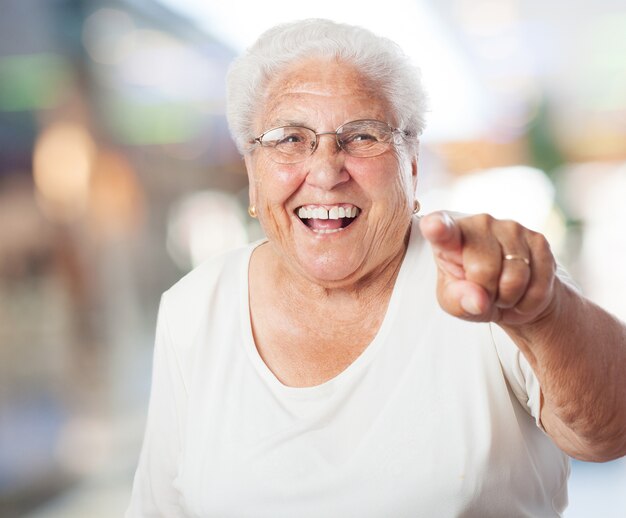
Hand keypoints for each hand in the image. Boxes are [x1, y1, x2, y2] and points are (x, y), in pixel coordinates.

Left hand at [419, 211, 556, 325]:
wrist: (512, 294)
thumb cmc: (471, 292)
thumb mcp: (453, 302)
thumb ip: (459, 300)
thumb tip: (479, 300)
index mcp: (449, 234)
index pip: (442, 229)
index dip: (438, 228)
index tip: (433, 227)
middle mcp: (479, 223)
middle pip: (484, 269)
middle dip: (487, 293)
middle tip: (484, 294)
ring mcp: (511, 228)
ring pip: (515, 278)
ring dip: (509, 298)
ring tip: (502, 292)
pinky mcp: (539, 239)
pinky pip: (538, 284)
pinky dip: (529, 300)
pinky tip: (522, 292)